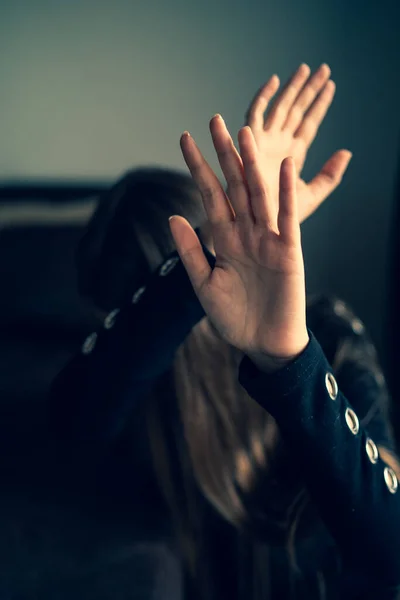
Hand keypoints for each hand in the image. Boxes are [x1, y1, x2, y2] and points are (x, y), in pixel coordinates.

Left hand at [169, 115, 308, 363]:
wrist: (262, 343)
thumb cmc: (233, 317)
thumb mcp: (203, 284)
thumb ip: (190, 251)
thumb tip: (173, 216)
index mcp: (224, 239)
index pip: (210, 195)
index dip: (197, 167)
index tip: (184, 139)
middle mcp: (246, 232)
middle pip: (234, 185)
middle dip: (223, 154)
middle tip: (214, 119)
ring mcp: (268, 239)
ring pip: (259, 194)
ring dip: (252, 164)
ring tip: (244, 132)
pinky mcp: (289, 250)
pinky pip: (286, 217)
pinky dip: (284, 193)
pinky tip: (283, 167)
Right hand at [245, 63, 351, 222]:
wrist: (257, 226)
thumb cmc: (280, 217)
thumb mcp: (311, 195)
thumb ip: (329, 175)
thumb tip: (347, 152)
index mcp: (292, 155)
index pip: (309, 123)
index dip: (320, 104)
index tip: (331, 85)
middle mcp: (278, 144)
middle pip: (297, 111)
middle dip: (309, 90)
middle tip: (323, 68)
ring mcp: (264, 142)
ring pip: (281, 107)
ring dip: (292, 88)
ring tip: (306, 68)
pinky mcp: (249, 143)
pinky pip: (255, 114)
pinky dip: (263, 97)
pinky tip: (275, 81)